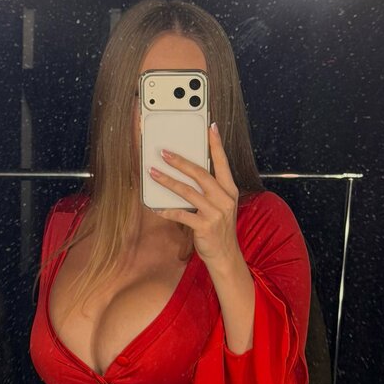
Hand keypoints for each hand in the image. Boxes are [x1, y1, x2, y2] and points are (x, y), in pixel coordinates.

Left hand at [148, 123, 240, 268]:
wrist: (225, 256)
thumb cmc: (219, 228)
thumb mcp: (220, 206)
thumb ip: (209, 190)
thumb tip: (187, 173)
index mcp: (229, 190)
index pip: (222, 162)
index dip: (216, 144)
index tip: (211, 126)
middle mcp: (224, 199)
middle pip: (200, 174)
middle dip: (180, 161)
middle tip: (164, 152)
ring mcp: (215, 213)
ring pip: (188, 192)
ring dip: (168, 181)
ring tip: (153, 173)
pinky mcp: (204, 227)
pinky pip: (182, 215)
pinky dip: (167, 210)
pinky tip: (156, 208)